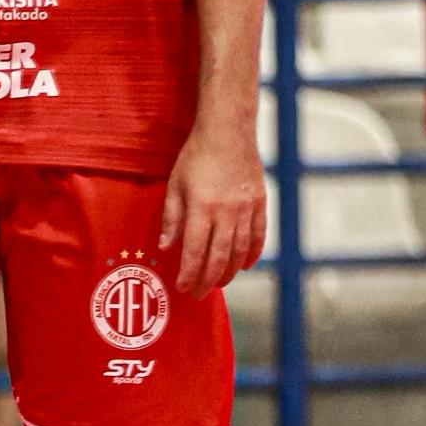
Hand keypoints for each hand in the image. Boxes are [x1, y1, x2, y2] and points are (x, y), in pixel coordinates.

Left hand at [155, 119, 266, 298]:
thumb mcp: (175, 184)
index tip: (183, 287)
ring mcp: (246, 209)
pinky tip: (246, 265)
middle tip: (199, 293)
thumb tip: (165, 247)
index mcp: (202, 208)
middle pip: (218, 257)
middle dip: (207, 279)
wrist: (228, 132)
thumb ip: (171, 217)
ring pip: (240, 251)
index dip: (189, 273)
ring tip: (219, 283)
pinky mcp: (260, 203)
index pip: (194, 250)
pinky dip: (253, 254)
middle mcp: (226, 212)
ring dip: (230, 271)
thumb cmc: (196, 156)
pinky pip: (259, 235)